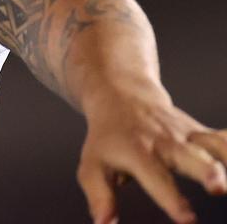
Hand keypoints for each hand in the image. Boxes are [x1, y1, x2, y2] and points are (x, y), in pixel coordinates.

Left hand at [77, 87, 226, 222]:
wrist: (120, 96)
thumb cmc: (107, 139)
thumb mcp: (93, 165)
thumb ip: (100, 196)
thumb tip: (105, 223)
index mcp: (137, 152)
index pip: (155, 177)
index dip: (171, 198)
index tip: (187, 220)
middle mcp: (164, 141)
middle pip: (189, 156)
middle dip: (207, 171)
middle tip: (218, 187)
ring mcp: (185, 135)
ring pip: (213, 144)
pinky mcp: (200, 132)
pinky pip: (222, 138)